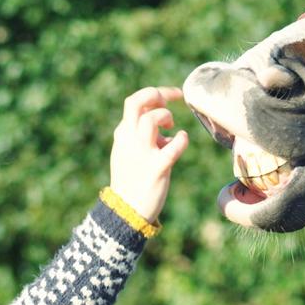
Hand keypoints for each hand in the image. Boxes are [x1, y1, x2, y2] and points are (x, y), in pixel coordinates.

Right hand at [110, 86, 188, 223]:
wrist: (127, 211)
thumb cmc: (133, 180)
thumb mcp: (131, 153)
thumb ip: (145, 138)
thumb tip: (167, 131)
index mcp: (123, 134)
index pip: (134, 102)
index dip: (154, 94)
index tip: (169, 98)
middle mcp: (129, 140)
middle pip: (137, 102)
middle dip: (158, 94)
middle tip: (172, 100)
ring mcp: (141, 154)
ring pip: (150, 119)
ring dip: (165, 116)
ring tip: (171, 126)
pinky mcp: (156, 169)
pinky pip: (172, 148)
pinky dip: (181, 140)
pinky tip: (182, 140)